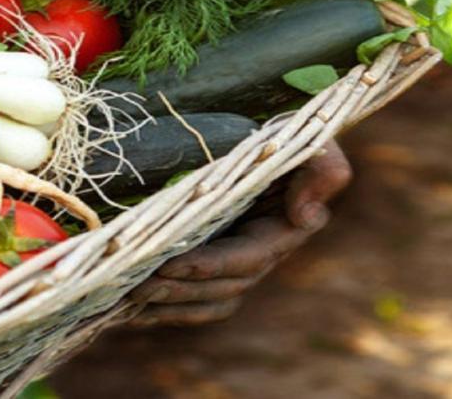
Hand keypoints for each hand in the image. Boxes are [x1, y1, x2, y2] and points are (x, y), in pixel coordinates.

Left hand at [127, 139, 351, 326]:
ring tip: (130, 295)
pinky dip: (166, 311)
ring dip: (169, 304)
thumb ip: (322, 169)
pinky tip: (133, 312)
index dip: (209, 265)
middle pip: (221, 286)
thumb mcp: (311, 143)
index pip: (245, 259)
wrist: (261, 140)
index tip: (171, 264)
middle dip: (180, 288)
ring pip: (207, 300)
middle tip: (137, 283)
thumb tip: (304, 215)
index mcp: (278, 232)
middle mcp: (258, 256)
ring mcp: (235, 265)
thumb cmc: (286, 139)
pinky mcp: (214, 268)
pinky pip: (195, 303)